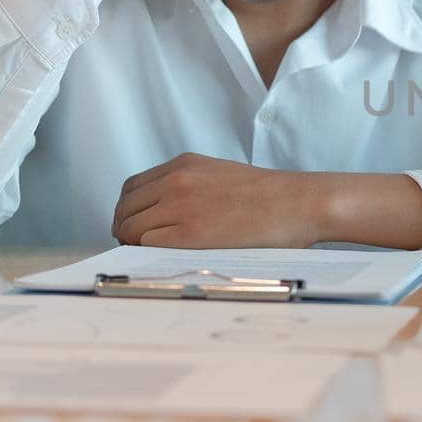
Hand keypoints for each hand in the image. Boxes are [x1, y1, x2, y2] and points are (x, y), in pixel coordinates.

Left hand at [112, 154, 319, 248]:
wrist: (298, 202)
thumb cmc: (268, 195)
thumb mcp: (219, 174)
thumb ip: (190, 184)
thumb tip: (165, 210)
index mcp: (184, 164)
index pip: (132, 187)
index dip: (127, 209)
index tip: (133, 224)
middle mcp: (177, 180)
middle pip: (125, 207)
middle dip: (124, 227)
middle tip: (133, 244)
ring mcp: (181, 206)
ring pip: (131, 227)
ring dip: (133, 242)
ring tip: (147, 253)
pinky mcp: (190, 234)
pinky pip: (148, 243)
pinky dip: (148, 251)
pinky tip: (164, 256)